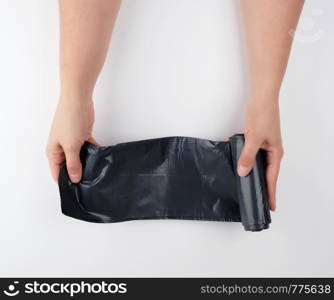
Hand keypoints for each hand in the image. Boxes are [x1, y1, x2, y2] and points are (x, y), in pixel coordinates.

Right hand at [46, 97, 98, 182]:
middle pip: (69, 166)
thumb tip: (75, 178)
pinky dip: (94, 154)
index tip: (76, 191)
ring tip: (97, 174)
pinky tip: (101, 161)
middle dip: (78, 173)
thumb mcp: (70, 146)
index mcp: (53, 152)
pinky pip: (88, 149)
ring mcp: (73, 142)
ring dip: (87, 163)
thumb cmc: (69, 121)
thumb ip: (73, 163)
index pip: (57, 172)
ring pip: (80, 158)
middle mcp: (62, 148)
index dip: (65, 182)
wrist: (78, 101)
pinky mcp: (83, 137)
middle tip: (90, 184)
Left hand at [237, 95, 283, 210]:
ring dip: (248, 170)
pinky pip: (249, 152)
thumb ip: (247, 156)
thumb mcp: (254, 138)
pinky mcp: (255, 139)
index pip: (272, 178)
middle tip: (255, 198)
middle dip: (260, 184)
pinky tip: (232, 157)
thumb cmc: (263, 116)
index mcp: (275, 153)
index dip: (270, 193)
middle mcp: (271, 151)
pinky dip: (241, 155)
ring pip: (256, 162)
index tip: (270, 206)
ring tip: (243, 183)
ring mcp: (263, 145)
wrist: (261, 98)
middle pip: (265, 172)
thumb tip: (243, 172)